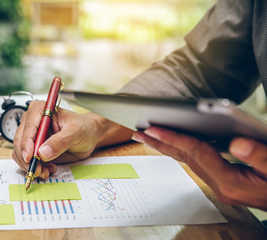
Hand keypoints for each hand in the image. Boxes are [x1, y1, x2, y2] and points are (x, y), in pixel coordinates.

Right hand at [13, 100, 132, 178]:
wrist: (89, 136)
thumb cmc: (83, 128)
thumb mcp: (75, 132)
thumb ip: (60, 141)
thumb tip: (43, 152)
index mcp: (40, 110)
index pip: (28, 127)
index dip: (26, 143)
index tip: (30, 157)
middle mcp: (32, 121)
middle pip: (20, 141)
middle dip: (27, 158)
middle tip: (39, 170)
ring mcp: (32, 136)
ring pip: (21, 153)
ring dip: (30, 165)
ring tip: (46, 171)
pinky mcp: (34, 148)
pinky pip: (27, 160)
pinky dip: (35, 167)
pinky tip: (48, 169)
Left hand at [132, 126, 266, 210]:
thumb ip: (259, 156)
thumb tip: (236, 143)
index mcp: (231, 182)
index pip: (195, 154)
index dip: (174, 138)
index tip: (152, 128)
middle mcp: (221, 185)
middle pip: (184, 158)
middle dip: (160, 143)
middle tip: (139, 132)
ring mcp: (221, 185)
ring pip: (188, 161)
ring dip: (168, 147)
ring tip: (149, 135)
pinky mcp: (224, 182)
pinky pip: (196, 163)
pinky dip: (183, 150)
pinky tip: (176, 143)